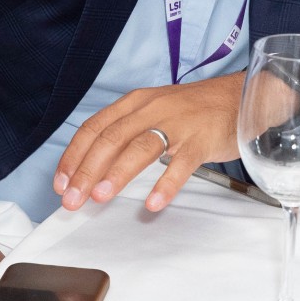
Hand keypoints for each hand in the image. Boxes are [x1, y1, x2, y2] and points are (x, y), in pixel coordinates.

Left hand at [54, 73, 245, 212]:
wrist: (239, 97)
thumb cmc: (191, 111)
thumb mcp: (153, 112)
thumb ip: (126, 133)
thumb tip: (93, 167)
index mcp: (134, 103)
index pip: (94, 127)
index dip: (73, 156)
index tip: (61, 184)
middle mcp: (151, 109)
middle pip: (111, 138)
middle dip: (87, 171)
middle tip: (73, 200)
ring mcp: (177, 124)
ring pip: (140, 147)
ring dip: (117, 173)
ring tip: (100, 197)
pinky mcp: (201, 139)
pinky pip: (182, 163)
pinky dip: (166, 184)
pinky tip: (154, 203)